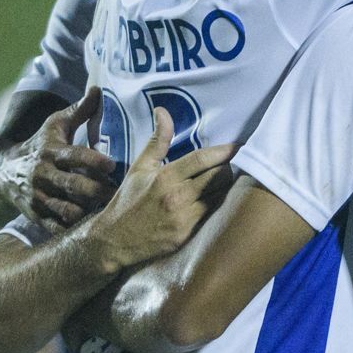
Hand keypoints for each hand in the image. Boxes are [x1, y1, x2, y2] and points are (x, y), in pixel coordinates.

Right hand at [0, 89, 118, 230]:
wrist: (2, 172)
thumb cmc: (39, 145)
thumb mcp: (54, 125)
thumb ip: (78, 111)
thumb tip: (98, 89)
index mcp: (52, 151)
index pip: (74, 155)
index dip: (93, 160)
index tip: (112, 165)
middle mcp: (44, 174)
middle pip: (73, 185)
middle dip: (96, 191)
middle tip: (119, 194)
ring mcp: (38, 196)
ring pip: (65, 208)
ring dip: (86, 212)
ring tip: (108, 213)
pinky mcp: (35, 214)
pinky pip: (54, 226)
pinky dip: (70, 229)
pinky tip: (89, 228)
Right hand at [84, 109, 237, 274]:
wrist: (114, 240)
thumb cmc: (129, 200)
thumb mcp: (140, 167)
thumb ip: (157, 140)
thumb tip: (163, 111)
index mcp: (165, 177)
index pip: (202, 159)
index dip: (223, 151)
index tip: (238, 146)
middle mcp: (177, 197)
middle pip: (218, 177)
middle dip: (227, 168)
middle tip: (230, 164)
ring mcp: (183, 218)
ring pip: (220, 195)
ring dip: (226, 186)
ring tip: (225, 180)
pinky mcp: (187, 235)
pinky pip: (213, 214)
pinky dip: (218, 203)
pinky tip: (217, 198)